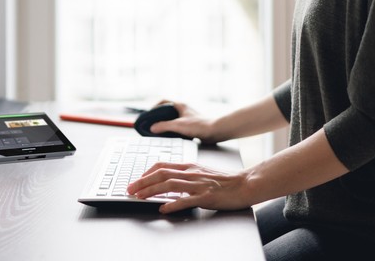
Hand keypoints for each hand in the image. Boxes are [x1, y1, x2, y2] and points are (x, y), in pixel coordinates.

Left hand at [126, 162, 252, 213]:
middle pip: (161, 174)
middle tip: (129, 189)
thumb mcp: (201, 172)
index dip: (146, 172)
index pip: (162, 165)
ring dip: (151, 191)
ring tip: (139, 197)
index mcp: (190, 166)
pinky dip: (172, 204)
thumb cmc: (224, 181)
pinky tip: (163, 208)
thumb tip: (168, 181)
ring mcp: (198, 184)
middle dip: (142, 182)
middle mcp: (191, 173)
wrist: (244, 184)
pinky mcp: (206, 196)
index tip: (136, 180)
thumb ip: (185, 175)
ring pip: (169, 185)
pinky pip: (186, 200)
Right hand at [149, 100, 217, 142]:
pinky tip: (170, 136)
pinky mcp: (191, 126)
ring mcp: (187, 117)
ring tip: (159, 131)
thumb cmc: (199, 126)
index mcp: (180, 106)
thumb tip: (152, 128)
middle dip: (158, 117)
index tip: (149, 114)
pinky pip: (178, 126)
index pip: (163, 101)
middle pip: (167, 111)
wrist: (215, 132)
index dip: (154, 107)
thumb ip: (164, 126)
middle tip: (152, 124)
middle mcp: (183, 110)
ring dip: (165, 124)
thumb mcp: (178, 125)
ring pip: (172, 119)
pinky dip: (172, 130)